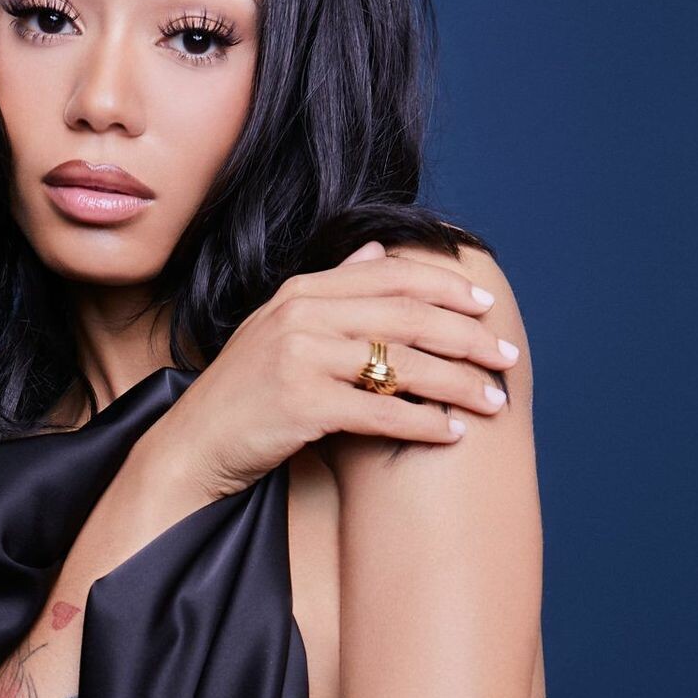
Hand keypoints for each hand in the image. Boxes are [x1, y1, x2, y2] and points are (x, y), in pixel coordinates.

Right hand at [161, 239, 516, 498]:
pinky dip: (423, 424)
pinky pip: (381, 413)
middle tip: (506, 357)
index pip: (390, 277)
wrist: (191, 447)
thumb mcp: (278, 327)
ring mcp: (300, 358)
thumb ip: (331, 289)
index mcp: (301, 291)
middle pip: (407, 317)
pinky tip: (451, 434)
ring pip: (402, 365)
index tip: (484, 307)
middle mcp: (302, 316)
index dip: (445, 289)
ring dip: (458, 384)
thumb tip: (376, 250)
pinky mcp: (302, 404)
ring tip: (493, 401)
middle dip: (467, 337)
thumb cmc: (242, 395)